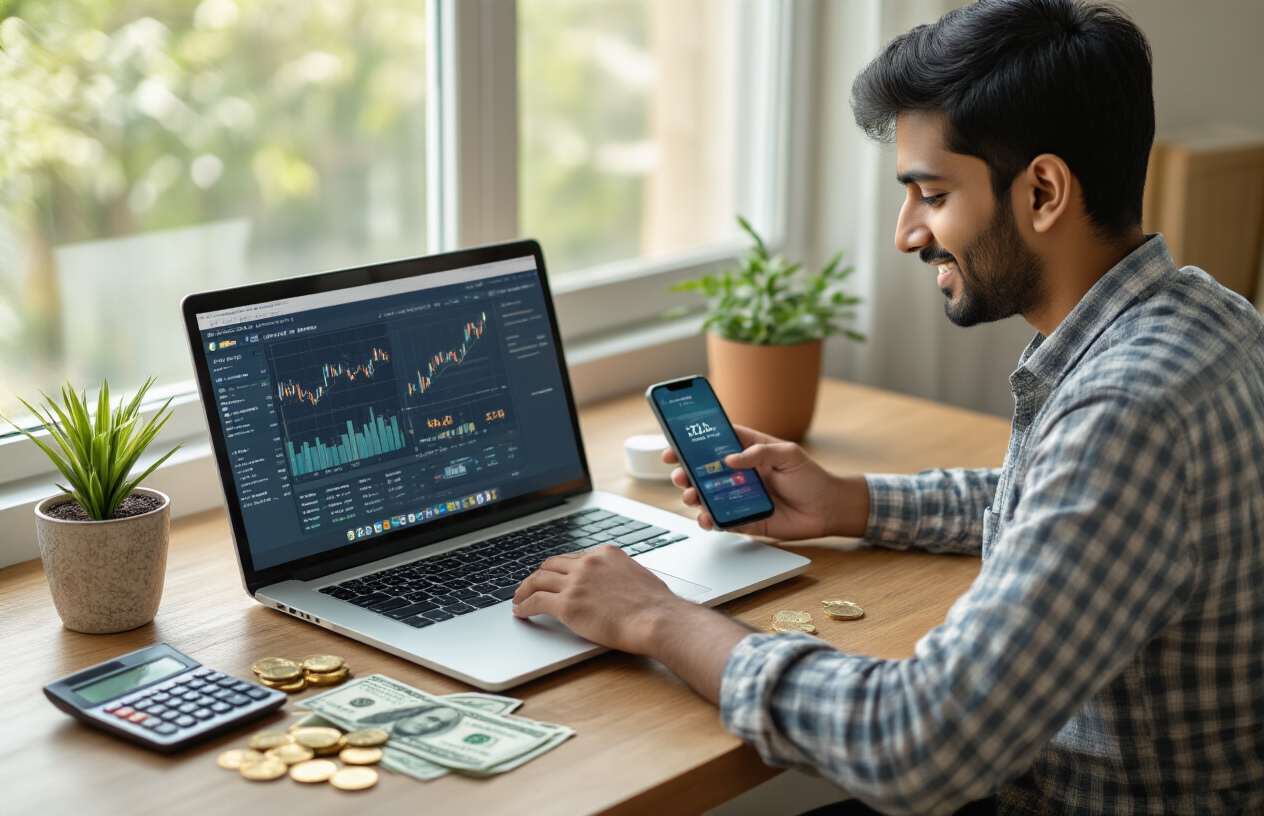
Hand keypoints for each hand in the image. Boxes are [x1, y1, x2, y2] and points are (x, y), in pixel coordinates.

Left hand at [512, 544, 754, 701]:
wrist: (658, 619)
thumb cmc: (655, 605)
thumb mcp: (637, 575)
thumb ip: (617, 575)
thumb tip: (612, 584)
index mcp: (605, 553)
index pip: (573, 557)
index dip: (559, 569)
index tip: (553, 576)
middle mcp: (588, 563)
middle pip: (551, 564)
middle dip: (538, 575)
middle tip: (531, 585)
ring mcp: (576, 582)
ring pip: (538, 580)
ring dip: (525, 589)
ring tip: (519, 598)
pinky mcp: (568, 604)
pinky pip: (536, 601)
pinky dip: (524, 606)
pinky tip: (521, 612)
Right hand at [664, 425, 868, 538]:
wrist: (828, 510)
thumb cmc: (812, 478)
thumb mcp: (790, 455)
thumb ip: (760, 453)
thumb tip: (730, 458)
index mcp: (748, 451)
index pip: (715, 443)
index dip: (692, 443)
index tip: (674, 445)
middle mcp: (740, 474)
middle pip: (704, 471)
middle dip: (686, 473)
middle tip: (679, 476)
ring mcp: (740, 497)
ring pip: (707, 496)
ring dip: (693, 496)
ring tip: (690, 497)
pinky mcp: (745, 519)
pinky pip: (721, 520)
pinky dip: (709, 520)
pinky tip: (706, 518)